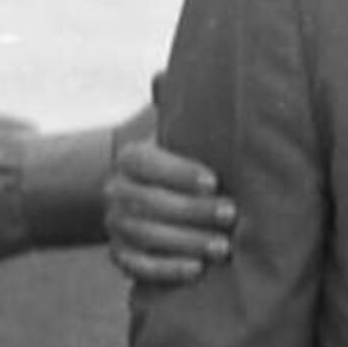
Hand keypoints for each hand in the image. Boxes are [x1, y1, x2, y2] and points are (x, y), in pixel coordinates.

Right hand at [106, 105, 233, 286]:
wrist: (150, 191)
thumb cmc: (180, 153)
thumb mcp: (177, 126)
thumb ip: (174, 102)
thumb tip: (161, 76)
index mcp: (130, 157)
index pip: (146, 163)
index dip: (178, 172)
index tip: (214, 180)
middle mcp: (116, 190)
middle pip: (148, 203)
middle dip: (192, 211)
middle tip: (231, 215)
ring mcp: (116, 224)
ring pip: (145, 236)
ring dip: (186, 243)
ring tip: (224, 247)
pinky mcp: (120, 254)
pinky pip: (135, 266)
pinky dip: (165, 270)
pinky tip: (196, 270)